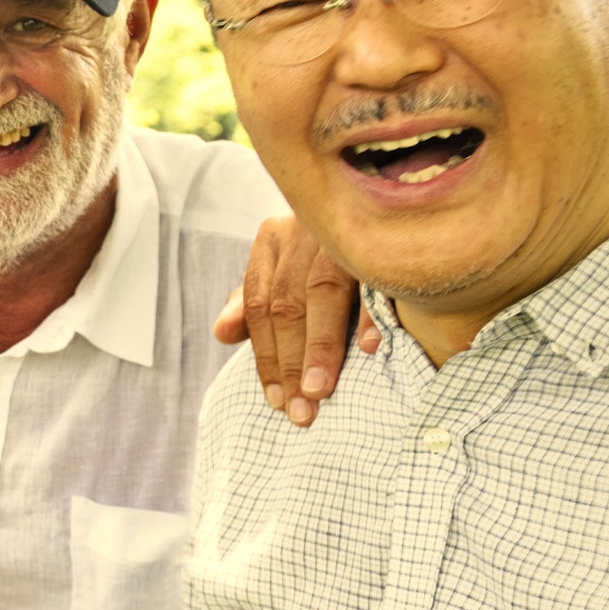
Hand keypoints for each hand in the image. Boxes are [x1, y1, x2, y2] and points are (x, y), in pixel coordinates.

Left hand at [213, 214, 377, 427]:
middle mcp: (303, 231)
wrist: (383, 198)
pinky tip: (368, 348)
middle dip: (291, 362)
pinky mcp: (386, 236)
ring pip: (322, 293)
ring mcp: (343, 231)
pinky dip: (370, 313)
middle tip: (299, 411)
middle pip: (287, 304)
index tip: (275, 400)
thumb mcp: (283, 271)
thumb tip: (222, 334)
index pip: (260, 305)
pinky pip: (375, 278)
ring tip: (319, 392)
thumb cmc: (323, 252)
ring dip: (320, 347)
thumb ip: (253, 303)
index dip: (266, 356)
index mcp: (273, 238)